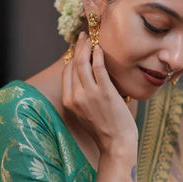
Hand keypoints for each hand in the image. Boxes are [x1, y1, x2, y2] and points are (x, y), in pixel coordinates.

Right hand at [61, 32, 137, 153]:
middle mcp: (76, 96)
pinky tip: (100, 49)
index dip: (71, 59)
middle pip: (74, 65)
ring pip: (83, 63)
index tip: (77, 50)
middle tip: (84, 37)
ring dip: (87, 47)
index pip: (66, 74)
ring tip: (91, 38)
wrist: (116, 144)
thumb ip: (83, 98)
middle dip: (78, 48)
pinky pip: (98, 67)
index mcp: (69, 102)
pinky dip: (98, 55)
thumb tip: (89, 80)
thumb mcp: (85, 114)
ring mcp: (90, 94)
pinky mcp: (105, 92)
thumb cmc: (104, 130)